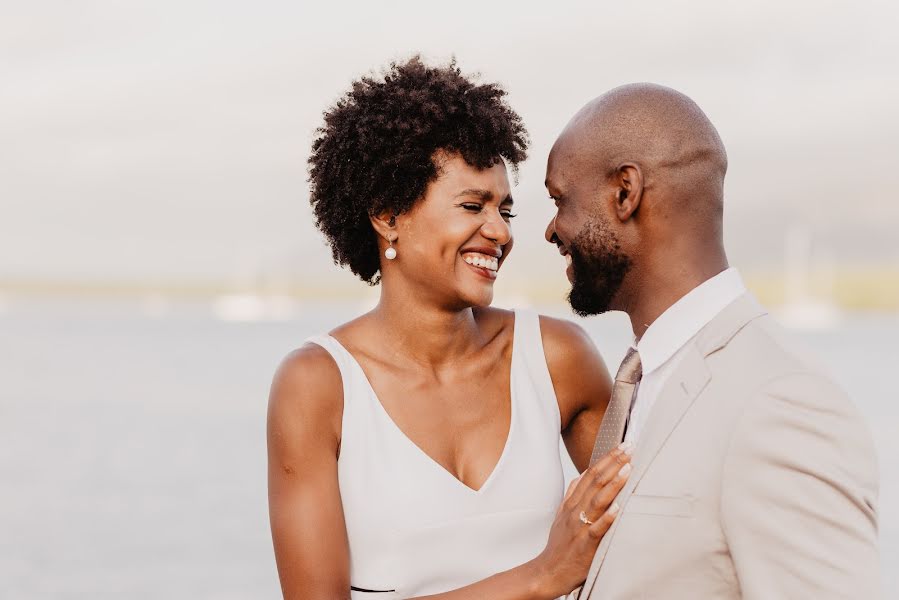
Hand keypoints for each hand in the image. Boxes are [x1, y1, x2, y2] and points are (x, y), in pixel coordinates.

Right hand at [530, 442, 632, 596]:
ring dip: (614, 483)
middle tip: (629, 447)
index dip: (607, 458)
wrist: (548, 571)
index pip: (591, 474)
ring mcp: (580, 527)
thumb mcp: (562, 515)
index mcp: (572, 503)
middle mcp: (576, 511)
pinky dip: (608, 517)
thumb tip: (580, 476)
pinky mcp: (586, 544)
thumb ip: (572, 495)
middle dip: (613, 462)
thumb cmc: (559, 545)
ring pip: (597, 500)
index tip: (621, 446)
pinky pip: (598, 529)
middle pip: (595, 481)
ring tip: (628, 469)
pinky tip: (619, 507)